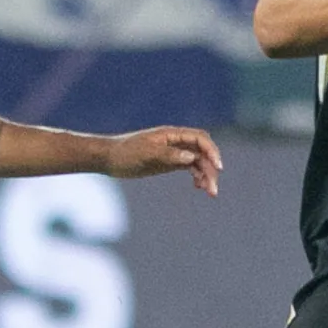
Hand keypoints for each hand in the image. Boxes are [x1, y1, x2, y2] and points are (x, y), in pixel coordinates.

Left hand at [103, 127, 222, 197]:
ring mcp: (173, 152)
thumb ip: (169, 155)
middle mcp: (176, 141)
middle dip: (211, 168)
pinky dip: (197, 176)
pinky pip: (190, 167)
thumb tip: (192, 157)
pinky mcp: (169, 162)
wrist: (109, 158)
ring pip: (198, 162)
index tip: (218, 168)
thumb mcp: (147, 153)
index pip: (200, 139)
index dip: (212, 152)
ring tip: (210, 193)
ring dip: (206, 175)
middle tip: (213, 189)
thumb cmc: (126, 152)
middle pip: (203, 152)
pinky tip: (199, 187)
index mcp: (172, 134)